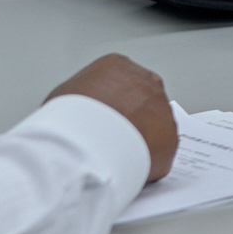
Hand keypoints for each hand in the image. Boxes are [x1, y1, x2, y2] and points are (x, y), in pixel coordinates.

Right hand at [47, 54, 177, 181]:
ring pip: (155, 127)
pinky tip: (128, 166)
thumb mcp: (62, 97)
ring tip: (117, 156)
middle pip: (142, 103)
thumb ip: (79, 99)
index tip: (105, 121)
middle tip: (113, 140)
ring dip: (141, 140)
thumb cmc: (68, 117)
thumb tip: (77, 114)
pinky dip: (147, 161)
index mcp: (119, 67)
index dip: (114, 106)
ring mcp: (162, 109)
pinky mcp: (170, 138)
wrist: (85, 141)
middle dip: (131, 121)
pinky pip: (161, 152)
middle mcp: (147, 82)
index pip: (122, 84)